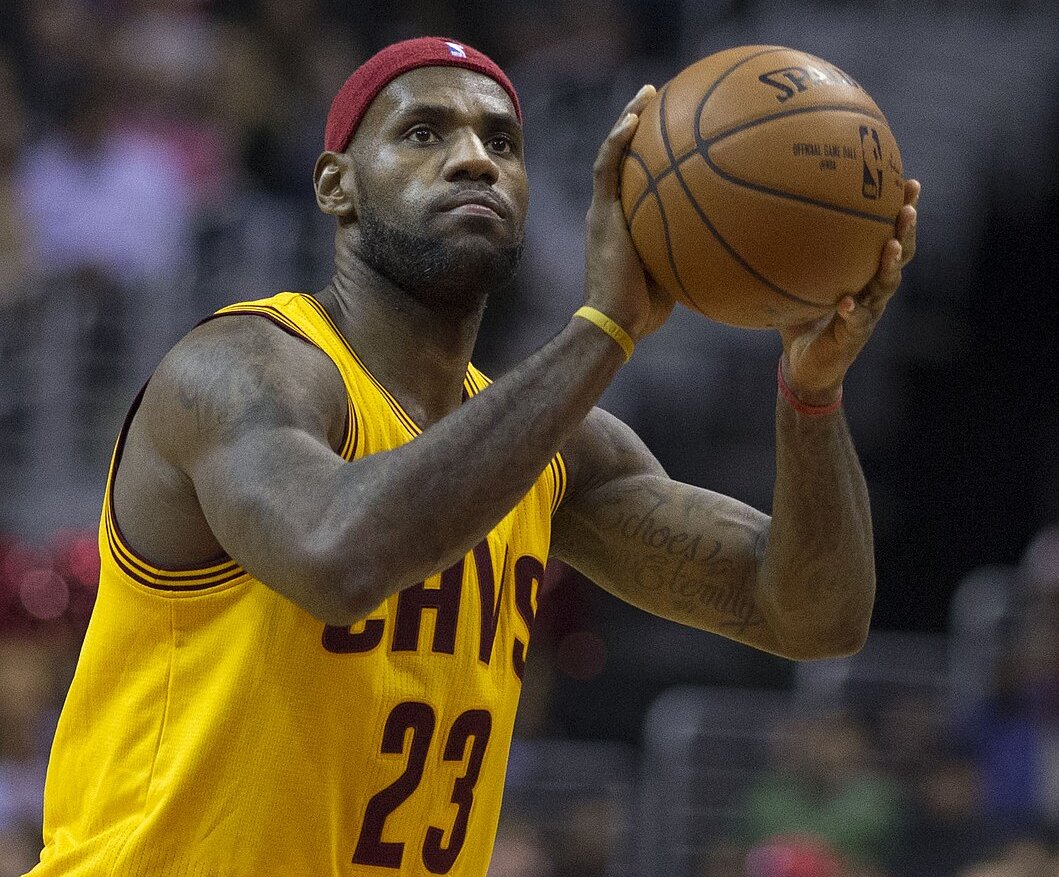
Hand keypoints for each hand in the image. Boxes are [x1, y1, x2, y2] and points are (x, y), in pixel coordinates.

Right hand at [583, 84, 674, 343]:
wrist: (616, 322)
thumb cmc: (647, 312)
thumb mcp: (678, 274)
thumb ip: (695, 253)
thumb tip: (737, 246)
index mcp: (626, 224)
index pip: (637, 181)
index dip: (652, 155)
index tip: (675, 132)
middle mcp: (611, 212)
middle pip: (623, 160)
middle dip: (640, 128)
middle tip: (660, 100)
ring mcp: (603, 211)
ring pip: (612, 155)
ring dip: (627, 121)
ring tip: (647, 93)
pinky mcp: (600, 214)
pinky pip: (607, 167)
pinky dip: (619, 140)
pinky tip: (634, 118)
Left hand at [779, 179, 920, 404]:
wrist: (805, 367)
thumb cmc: (802, 321)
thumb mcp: (797, 283)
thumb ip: (791, 257)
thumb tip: (767, 218)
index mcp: (864, 273)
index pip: (888, 236)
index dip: (900, 211)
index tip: (908, 182)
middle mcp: (873, 290)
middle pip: (900, 254)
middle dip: (907, 229)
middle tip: (908, 206)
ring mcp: (868, 313)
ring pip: (887, 285)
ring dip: (891, 264)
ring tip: (892, 244)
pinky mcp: (854, 336)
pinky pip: (857, 321)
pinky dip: (854, 311)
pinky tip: (849, 302)